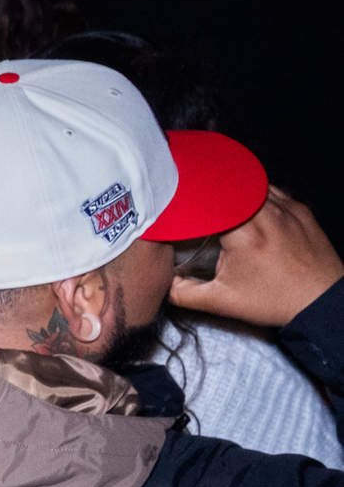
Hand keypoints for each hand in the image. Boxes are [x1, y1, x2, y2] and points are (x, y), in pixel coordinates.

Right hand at [173, 187, 343, 327]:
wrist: (323, 304)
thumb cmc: (276, 301)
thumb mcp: (223, 302)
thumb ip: (184, 293)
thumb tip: (162, 282)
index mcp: (243, 233)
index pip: (205, 201)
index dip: (187, 198)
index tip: (175, 203)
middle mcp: (266, 214)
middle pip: (226, 185)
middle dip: (206, 188)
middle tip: (191, 194)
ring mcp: (286, 209)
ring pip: (249, 183)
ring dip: (231, 188)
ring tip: (216, 197)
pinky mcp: (300, 210)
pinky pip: (270, 190)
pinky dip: (253, 192)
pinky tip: (244, 203)